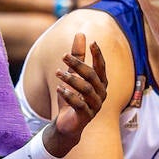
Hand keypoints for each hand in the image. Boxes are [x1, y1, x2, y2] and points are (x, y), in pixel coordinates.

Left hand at [41, 32, 107, 157]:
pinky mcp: (85, 116)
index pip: (102, 67)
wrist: (67, 124)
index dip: (98, 55)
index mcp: (100, 83)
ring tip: (57, 73)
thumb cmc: (72, 97)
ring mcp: (95, 106)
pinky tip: (59, 88)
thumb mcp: (72, 74)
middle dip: (78, 64)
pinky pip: (79, 104)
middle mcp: (101, 94)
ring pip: (86, 89)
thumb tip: (81, 34)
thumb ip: (78, 56)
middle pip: (92, 76)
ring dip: (71, 79)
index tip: (92, 42)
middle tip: (63, 56)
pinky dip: (69, 95)